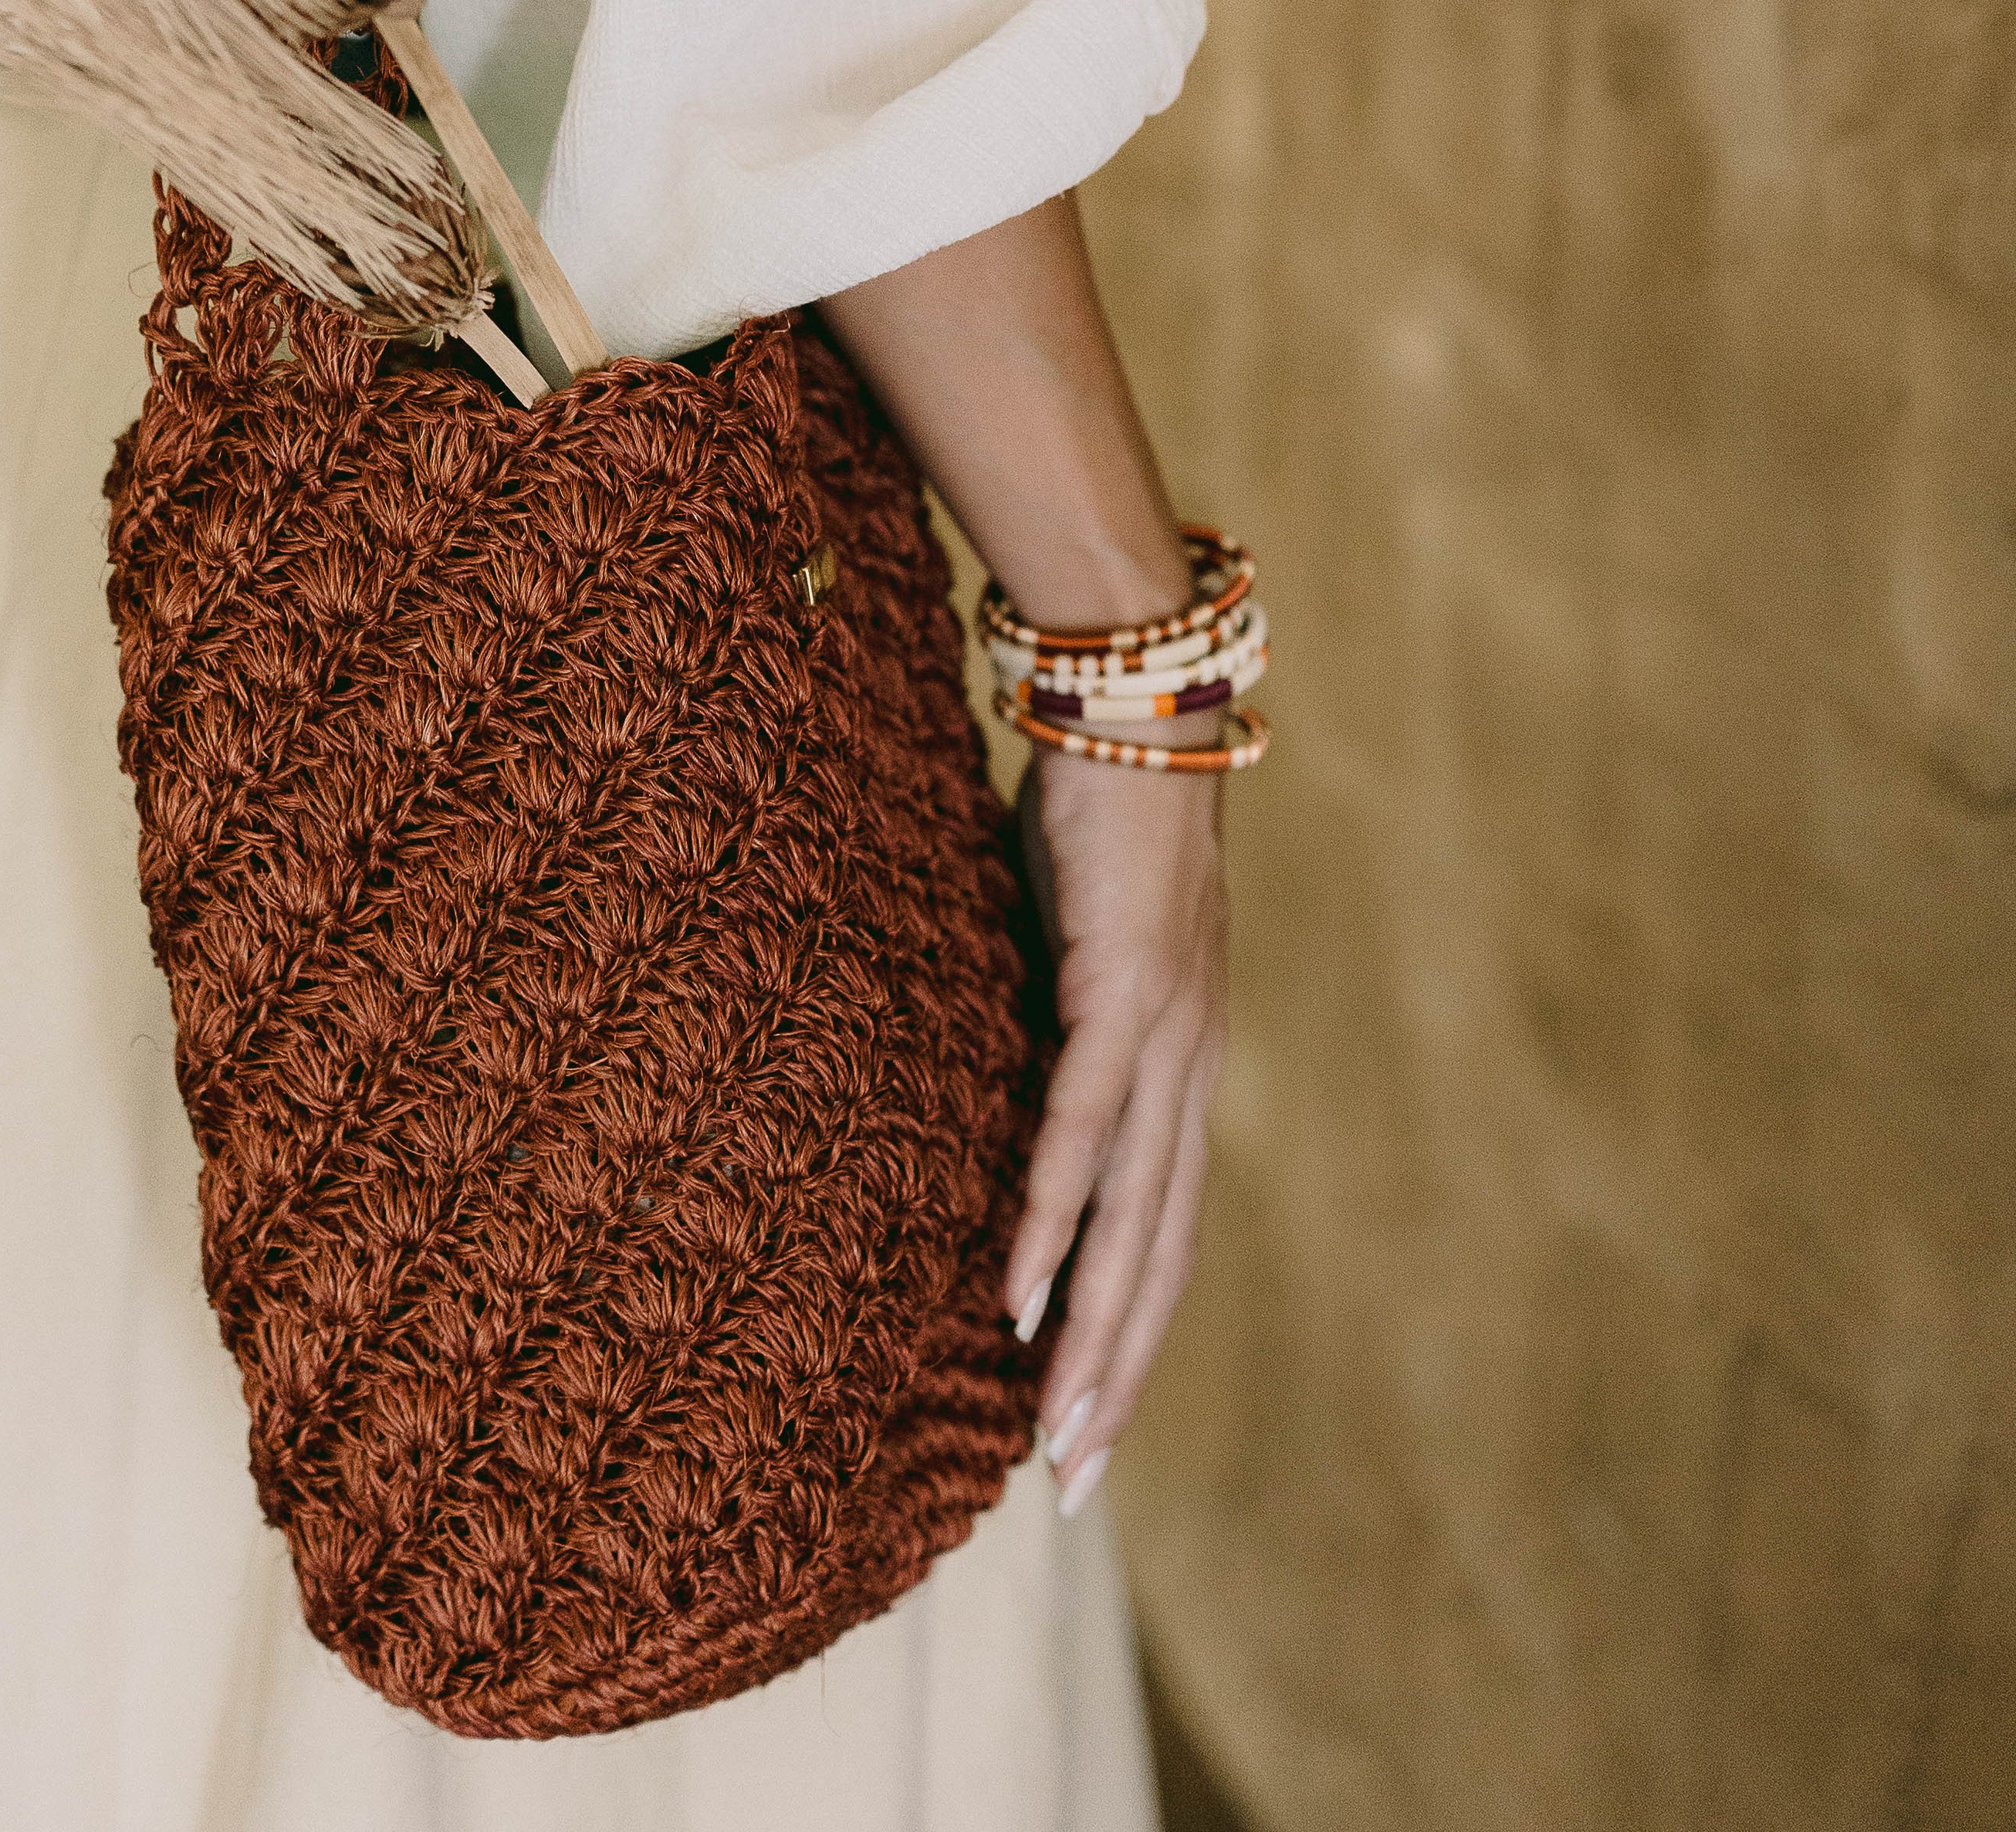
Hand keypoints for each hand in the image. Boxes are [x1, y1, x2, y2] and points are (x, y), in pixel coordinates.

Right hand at [1008, 736, 1227, 1513]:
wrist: (1140, 702)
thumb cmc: (1096, 814)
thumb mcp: (1068, 941)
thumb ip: (1050, 1017)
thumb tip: (991, 1067)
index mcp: (1185, 1063)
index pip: (1168, 1228)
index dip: (1134, 1328)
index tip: (1090, 1419)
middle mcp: (1193, 1069)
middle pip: (1165, 1257)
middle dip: (1119, 1377)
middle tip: (1076, 1483)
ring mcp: (1168, 1038)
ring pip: (1139, 1221)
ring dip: (1095, 1333)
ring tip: (1057, 1430)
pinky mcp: (1125, 995)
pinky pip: (1083, 1128)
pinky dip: (1055, 1216)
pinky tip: (1021, 1289)